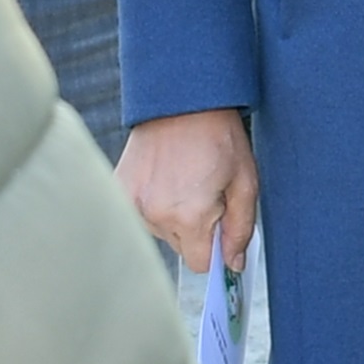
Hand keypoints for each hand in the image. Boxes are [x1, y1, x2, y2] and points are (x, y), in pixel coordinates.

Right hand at [121, 108, 256, 274]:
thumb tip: (233, 264)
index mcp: (189, 216)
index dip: (215, 247)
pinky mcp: (118, 190)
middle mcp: (155, 216)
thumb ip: (240, 229)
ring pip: (161, 231)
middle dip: (196, 229)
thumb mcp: (245, 183)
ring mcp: (133, 204)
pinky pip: (141, 214)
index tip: (221, 225)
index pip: (202, 263)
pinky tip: (165, 178)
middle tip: (205, 192)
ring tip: (184, 180)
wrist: (182, 99)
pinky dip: (154, 203)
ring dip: (174, 216)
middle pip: (181, 247)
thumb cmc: (218, 137)